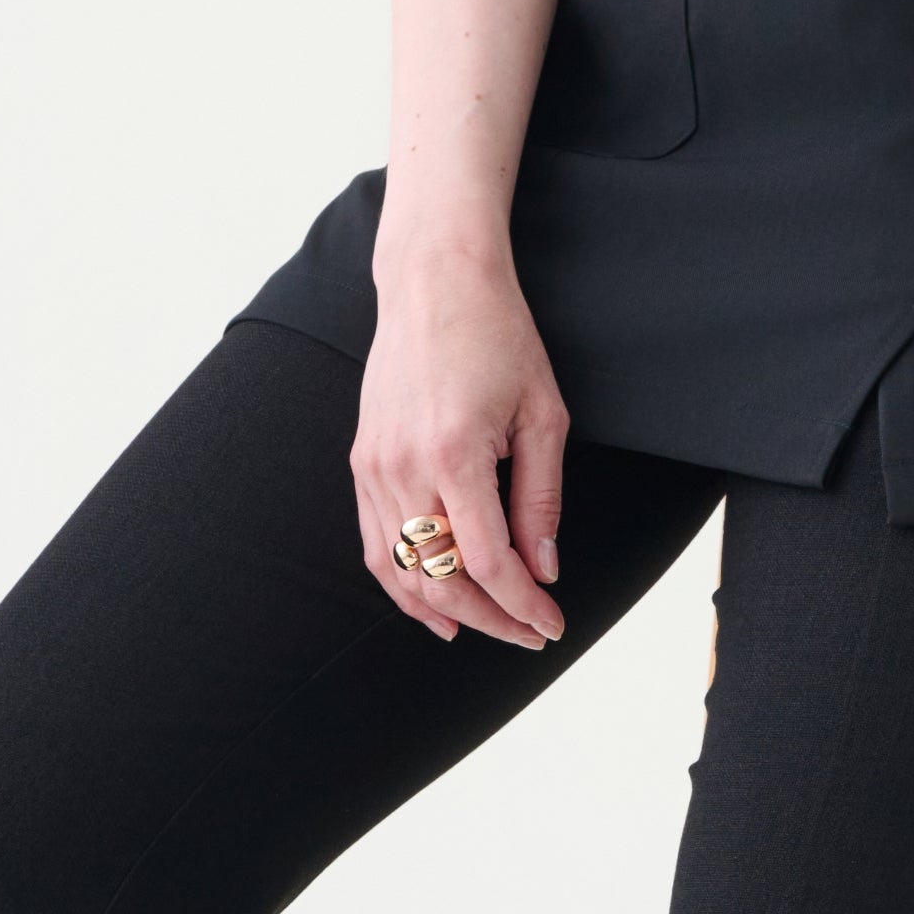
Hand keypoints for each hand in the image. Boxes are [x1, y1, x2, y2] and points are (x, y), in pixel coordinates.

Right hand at [352, 231, 569, 648]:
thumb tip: (542, 569)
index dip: (521, 605)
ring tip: (485, 628)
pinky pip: (374, 543)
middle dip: (489, 619)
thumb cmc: (499, 336)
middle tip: (529, 632)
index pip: (485, 562)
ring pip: (398, 572)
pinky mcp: (361, 462)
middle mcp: (403, 467)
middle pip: (438, 578)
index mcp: (454, 454)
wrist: (434, 281)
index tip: (551, 624)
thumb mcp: (543, 414)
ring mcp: (373, 467)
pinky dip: (402, 583)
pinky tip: (431, 604)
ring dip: (444, 611)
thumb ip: (541, 498)